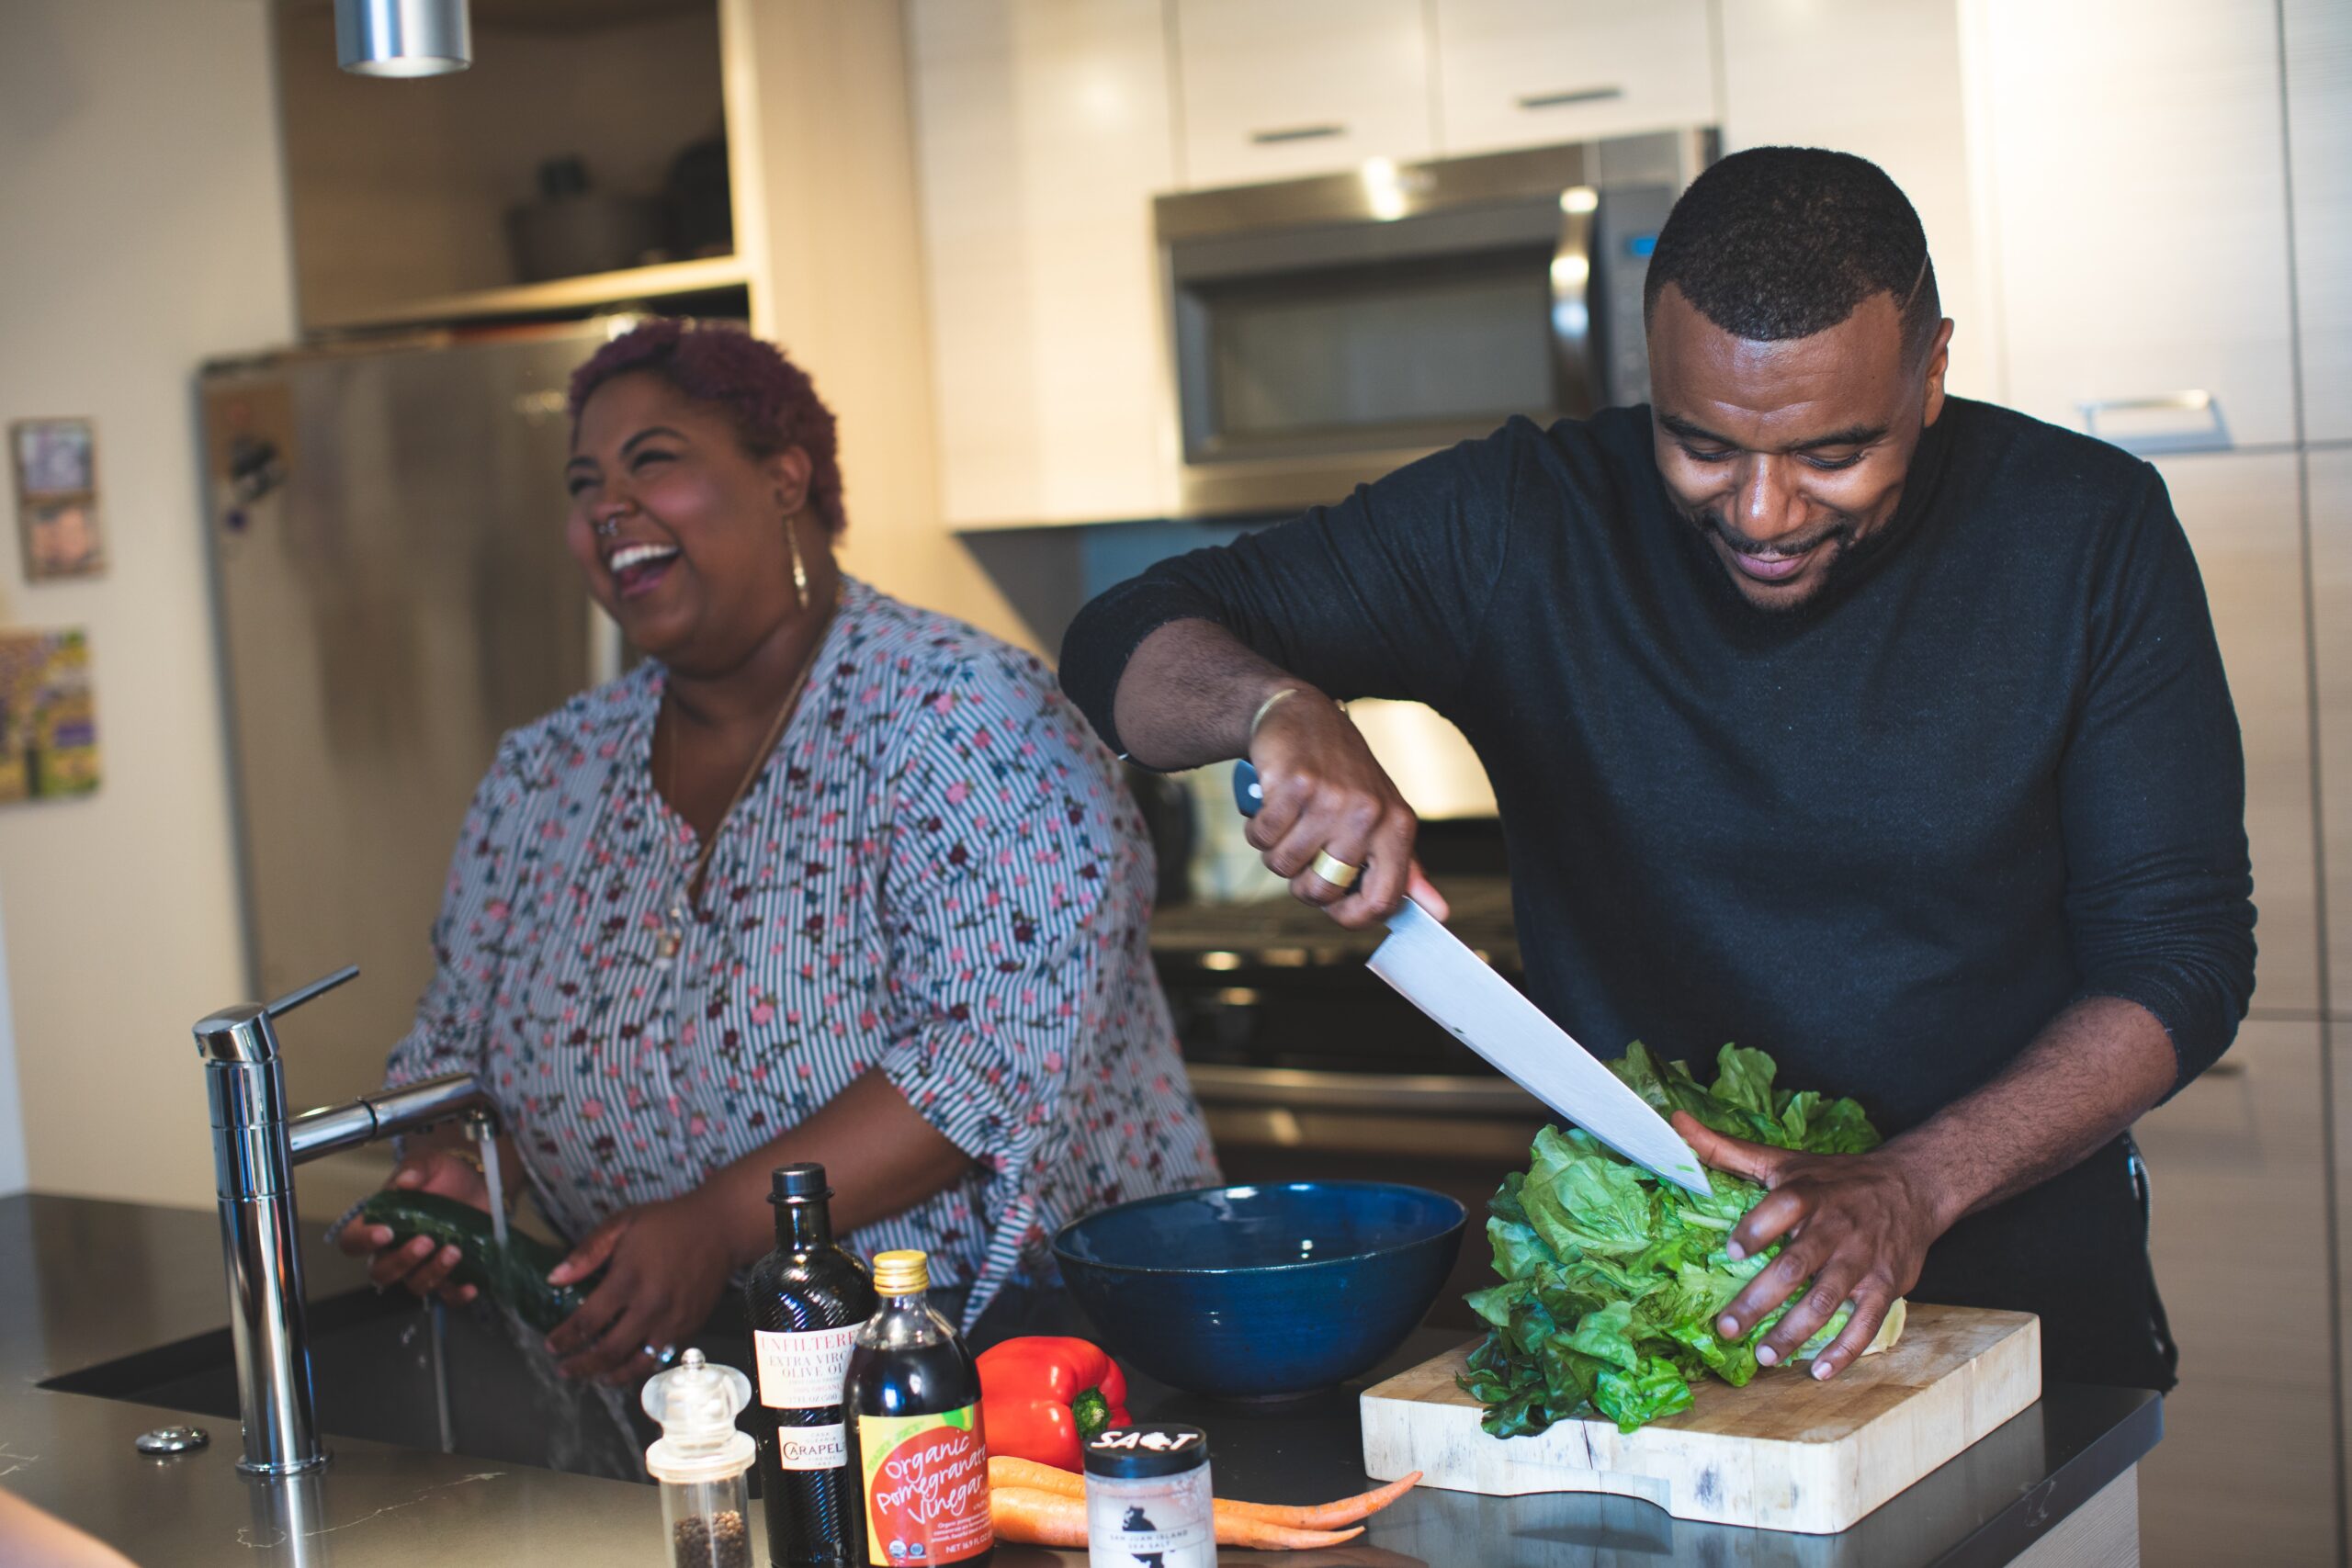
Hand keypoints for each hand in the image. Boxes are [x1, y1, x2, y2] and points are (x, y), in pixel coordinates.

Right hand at [336, 1148, 491, 1305]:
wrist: (478, 1185)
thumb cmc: (444, 1176)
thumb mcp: (430, 1163)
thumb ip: (416, 1169)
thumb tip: (406, 1182)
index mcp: (380, 1223)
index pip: (353, 1241)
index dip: (362, 1242)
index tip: (385, 1233)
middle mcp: (395, 1251)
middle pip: (381, 1273)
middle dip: (402, 1261)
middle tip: (426, 1241)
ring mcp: (422, 1266)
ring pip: (415, 1286)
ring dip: (433, 1273)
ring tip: (454, 1251)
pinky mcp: (449, 1275)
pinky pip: (448, 1297)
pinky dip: (458, 1295)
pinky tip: (471, 1285)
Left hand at [542, 1189, 739, 1384]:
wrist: (721, 1228)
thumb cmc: (668, 1223)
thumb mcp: (622, 1224)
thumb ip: (588, 1252)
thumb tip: (554, 1278)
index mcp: (629, 1279)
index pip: (587, 1321)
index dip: (565, 1338)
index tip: (551, 1346)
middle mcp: (650, 1306)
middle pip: (608, 1351)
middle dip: (581, 1365)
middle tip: (565, 1369)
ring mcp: (673, 1321)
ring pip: (636, 1365)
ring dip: (609, 1376)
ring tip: (593, 1377)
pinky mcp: (690, 1328)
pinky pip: (660, 1359)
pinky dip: (639, 1369)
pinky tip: (625, 1366)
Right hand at [1246, 690, 1448, 930]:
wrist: (1304, 715)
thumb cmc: (1343, 775)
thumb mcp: (1383, 817)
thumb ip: (1405, 868)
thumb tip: (1439, 912)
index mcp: (1397, 827)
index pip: (1382, 900)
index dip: (1351, 917)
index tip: (1332, 907)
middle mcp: (1369, 813)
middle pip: (1322, 890)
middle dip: (1299, 882)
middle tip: (1300, 855)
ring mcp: (1331, 798)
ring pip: (1284, 865)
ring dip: (1274, 852)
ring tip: (1285, 824)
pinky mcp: (1295, 784)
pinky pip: (1262, 837)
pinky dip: (1257, 829)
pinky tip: (1270, 807)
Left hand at [1674, 1111, 1950, 1380]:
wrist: (1911, 1187)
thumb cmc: (1834, 1178)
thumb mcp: (1781, 1160)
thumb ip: (1724, 1149)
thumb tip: (1673, 1122)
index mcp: (1807, 1194)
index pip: (1781, 1210)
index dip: (1757, 1231)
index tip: (1731, 1253)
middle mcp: (1834, 1228)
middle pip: (1795, 1268)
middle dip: (1760, 1301)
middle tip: (1728, 1329)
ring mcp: (1861, 1261)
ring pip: (1826, 1301)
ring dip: (1795, 1332)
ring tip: (1766, 1355)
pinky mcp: (1885, 1286)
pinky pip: (1866, 1323)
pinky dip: (1844, 1351)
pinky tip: (1818, 1371)